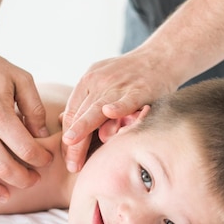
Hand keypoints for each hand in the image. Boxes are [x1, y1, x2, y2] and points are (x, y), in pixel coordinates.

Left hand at [61, 50, 177, 171]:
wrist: (161, 57)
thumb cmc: (131, 75)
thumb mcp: (102, 82)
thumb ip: (84, 101)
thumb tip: (61, 120)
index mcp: (88, 82)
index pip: (72, 113)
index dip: (68, 138)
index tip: (68, 159)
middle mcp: (99, 82)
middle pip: (80, 115)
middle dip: (74, 143)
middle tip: (70, 165)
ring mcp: (118, 85)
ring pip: (97, 109)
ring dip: (84, 128)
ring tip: (74, 147)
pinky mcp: (139, 89)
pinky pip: (126, 100)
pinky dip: (118, 106)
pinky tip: (108, 113)